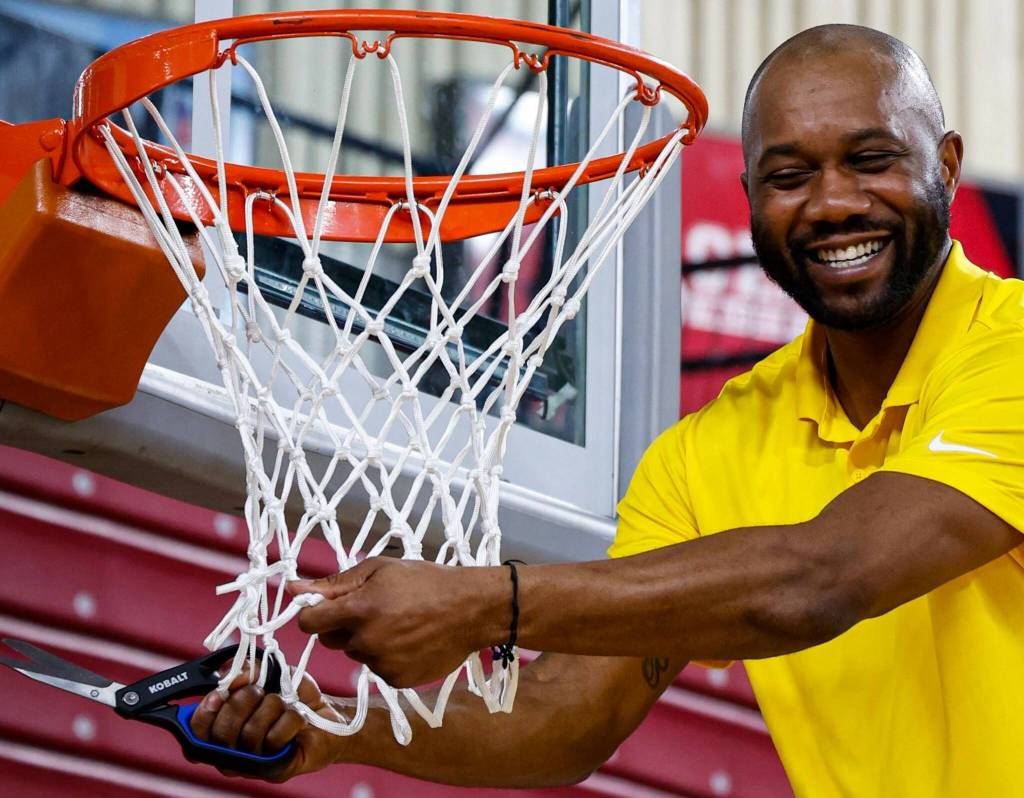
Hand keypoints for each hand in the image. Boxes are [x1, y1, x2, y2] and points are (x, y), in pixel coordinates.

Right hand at [189, 669, 342, 781]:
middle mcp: (232, 753)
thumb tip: (229, 679)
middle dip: (243, 701)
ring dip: (272, 707)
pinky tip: (297, 719)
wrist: (328, 712)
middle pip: (220, 732)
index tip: (219, 693)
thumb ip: (245, 669)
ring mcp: (253, 765)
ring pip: (249, 735)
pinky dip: (290, 719)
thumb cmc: (292, 696)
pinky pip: (274, 741)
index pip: (195, 731)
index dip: (204, 712)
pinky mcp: (276, 770)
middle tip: (261, 691)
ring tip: (283, 704)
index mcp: (222, 730)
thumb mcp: (269, 672)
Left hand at [289, 558, 505, 687]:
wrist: (471, 609)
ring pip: (355, 654)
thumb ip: (335, 583)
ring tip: (398, 624)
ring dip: (366, 642)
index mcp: (359, 609)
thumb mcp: (380, 569)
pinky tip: (408, 642)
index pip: (309, 621)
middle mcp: (366, 640)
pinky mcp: (396, 680)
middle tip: (373, 610)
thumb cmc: (425, 581)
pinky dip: (386, 658)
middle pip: (329, 640)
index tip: (327, 608)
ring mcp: (381, 664)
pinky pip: (377, 669)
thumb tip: (292, 588)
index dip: (314, 613)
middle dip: (342, 626)